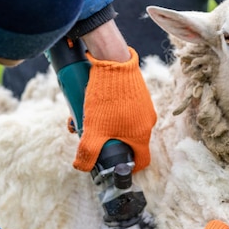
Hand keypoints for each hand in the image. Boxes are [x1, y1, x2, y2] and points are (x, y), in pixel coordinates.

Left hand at [72, 46, 155, 171]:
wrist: (113, 61)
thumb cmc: (107, 98)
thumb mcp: (94, 130)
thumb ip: (87, 152)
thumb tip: (81, 167)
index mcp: (141, 135)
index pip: (141, 161)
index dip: (127, 167)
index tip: (112, 164)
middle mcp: (147, 122)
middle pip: (128, 142)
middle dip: (106, 142)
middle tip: (89, 136)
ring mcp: (144, 106)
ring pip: (123, 124)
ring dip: (104, 125)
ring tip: (85, 117)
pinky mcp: (137, 93)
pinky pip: (124, 109)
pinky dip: (110, 111)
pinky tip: (94, 104)